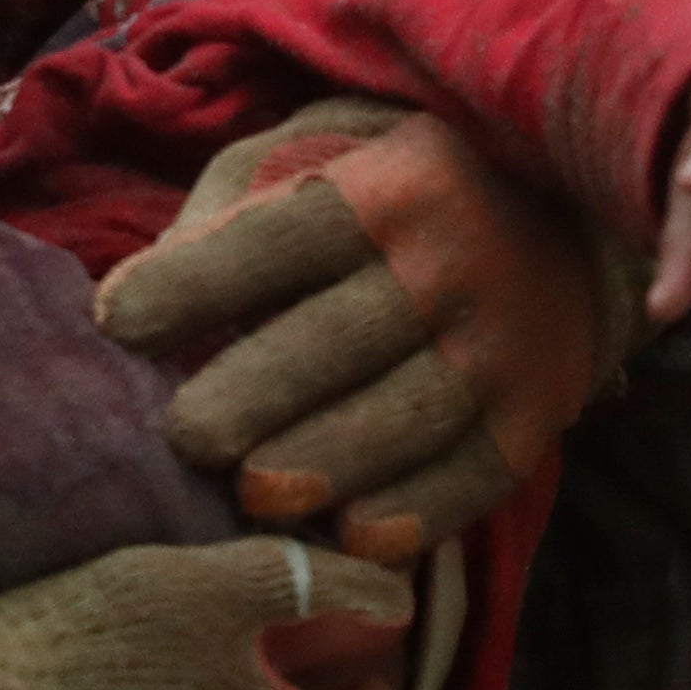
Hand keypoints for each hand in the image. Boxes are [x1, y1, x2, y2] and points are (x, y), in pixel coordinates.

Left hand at [93, 98, 628, 561]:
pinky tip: (354, 535)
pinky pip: (475, 473)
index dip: (200, 281)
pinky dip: (417, 512)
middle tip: (186, 439)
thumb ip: (235, 208)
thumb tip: (146, 289)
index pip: (285, 236)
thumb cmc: (399, 189)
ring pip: (408, 415)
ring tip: (254, 494)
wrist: (574, 214)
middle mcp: (455, 261)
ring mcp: (506, 342)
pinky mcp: (537, 412)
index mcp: (391, 185)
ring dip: (328, 462)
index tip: (116, 322)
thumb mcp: (324, 154)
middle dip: (257, 392)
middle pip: (342, 338)